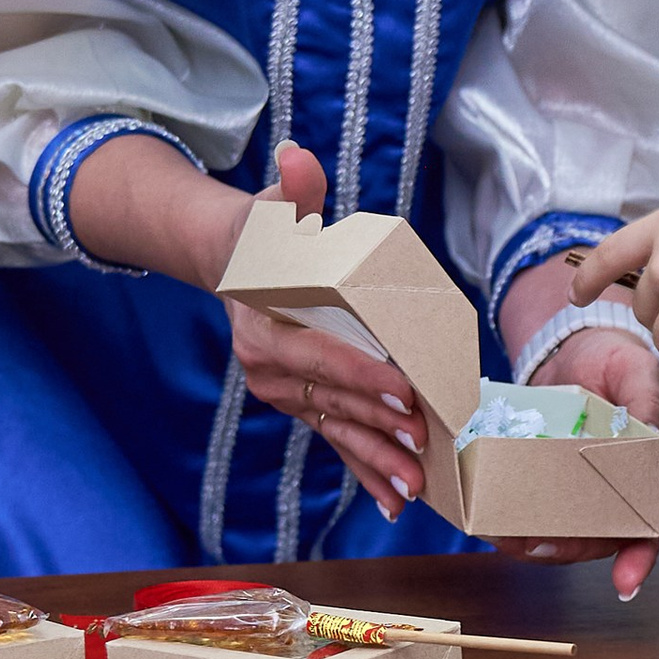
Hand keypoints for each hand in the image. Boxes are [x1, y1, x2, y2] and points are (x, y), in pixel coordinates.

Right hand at [223, 144, 431, 523]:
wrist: (234, 263)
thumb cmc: (264, 230)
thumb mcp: (274, 205)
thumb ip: (291, 188)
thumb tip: (298, 158)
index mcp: (262, 330)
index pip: (318, 357)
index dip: (361, 377)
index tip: (403, 392)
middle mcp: (269, 371)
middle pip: (332, 404)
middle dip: (378, 428)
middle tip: (423, 445)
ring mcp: (286, 394)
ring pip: (336, 432)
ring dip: (375, 461)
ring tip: (412, 488)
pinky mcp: (304, 404)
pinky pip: (336, 440)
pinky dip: (363, 469)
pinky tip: (391, 501)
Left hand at [504, 318, 658, 601]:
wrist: (577, 343)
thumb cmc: (619, 359)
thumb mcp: (638, 369)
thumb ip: (647, 400)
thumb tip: (651, 434)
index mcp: (653, 467)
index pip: (653, 519)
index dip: (641, 556)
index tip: (625, 585)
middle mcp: (618, 487)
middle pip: (599, 536)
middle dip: (566, 548)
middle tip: (533, 545)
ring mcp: (581, 487)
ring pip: (562, 530)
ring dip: (532, 540)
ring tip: (502, 535)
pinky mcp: (548, 479)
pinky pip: (533, 509)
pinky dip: (512, 518)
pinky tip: (489, 518)